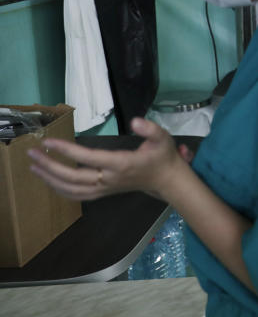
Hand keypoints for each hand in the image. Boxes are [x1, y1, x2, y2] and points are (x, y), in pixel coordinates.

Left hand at [28, 117, 183, 201]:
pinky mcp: (103, 193)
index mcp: (122, 164)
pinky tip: (49, 181)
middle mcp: (110, 179)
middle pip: (73, 177)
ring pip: (71, 189)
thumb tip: (135, 121)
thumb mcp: (163, 138)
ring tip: (34, 167)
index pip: (88, 158)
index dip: (67, 150)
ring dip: (50, 179)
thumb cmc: (163, 157)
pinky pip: (77, 195)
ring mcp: (105, 188)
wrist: (167, 181)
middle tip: (31, 154)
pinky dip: (60, 190)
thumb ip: (150, 129)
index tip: (49, 141)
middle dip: (49, 166)